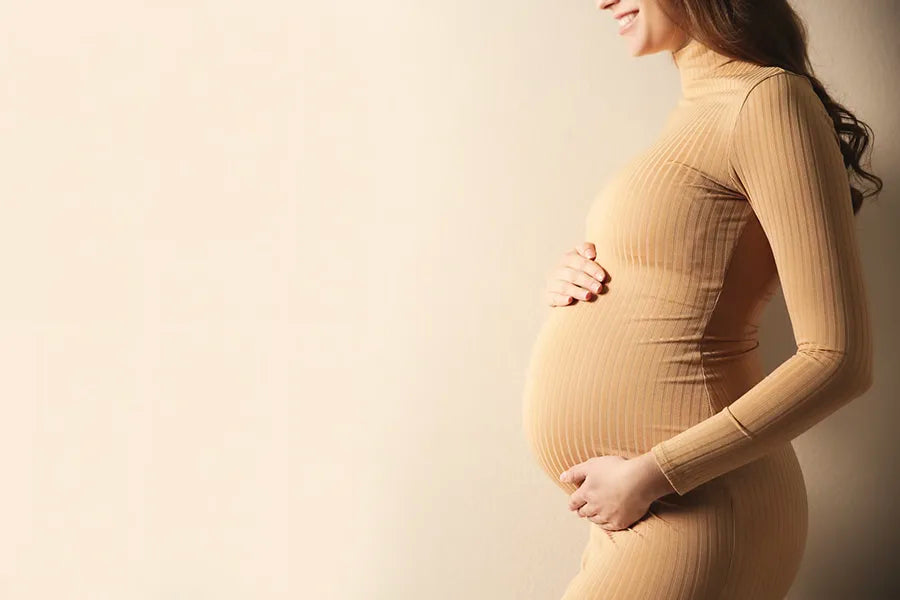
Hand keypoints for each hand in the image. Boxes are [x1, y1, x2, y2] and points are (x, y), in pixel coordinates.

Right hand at [544, 241, 609, 306]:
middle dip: (587, 282)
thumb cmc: (580, 267)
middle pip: (572, 275)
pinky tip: (570, 300)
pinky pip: (553, 297)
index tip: (602, 277)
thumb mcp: (582, 254)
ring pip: (563, 287)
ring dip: (577, 291)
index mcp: (566, 258)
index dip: (592, 269)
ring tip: (588, 296)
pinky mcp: (548, 296)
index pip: (579, 262)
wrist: (565, 281)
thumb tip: (591, 255)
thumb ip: (587, 248)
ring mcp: (552, 283)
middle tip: (599, 288)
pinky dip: (561, 299)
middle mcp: (557, 270)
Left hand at [559, 453, 674, 530]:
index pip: (573, 502)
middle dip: (581, 510)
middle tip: (582, 510)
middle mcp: (594, 507)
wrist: (641, 480)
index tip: (572, 505)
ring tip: (595, 514)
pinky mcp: (620, 523)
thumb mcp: (592, 465)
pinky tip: (606, 520)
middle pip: (583, 513)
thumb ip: (575, 472)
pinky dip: (605, 523)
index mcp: (586, 493)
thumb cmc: (616, 469)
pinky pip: (608, 527)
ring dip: (592, 517)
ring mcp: (607, 516)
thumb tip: (561, 478)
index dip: (572, 503)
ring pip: (594, 520)